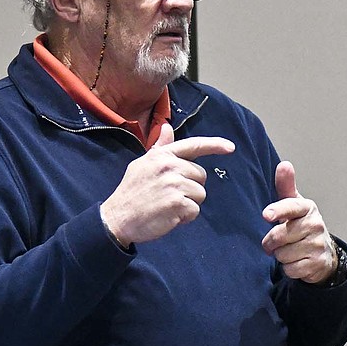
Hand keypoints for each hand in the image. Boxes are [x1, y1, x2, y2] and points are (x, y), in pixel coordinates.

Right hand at [100, 123, 233, 245]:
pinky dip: (185, 217)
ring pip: (200, 194)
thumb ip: (160, 147)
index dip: (215, 145)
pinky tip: (169, 216)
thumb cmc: (132, 192)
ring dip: (188, 203)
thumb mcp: (143, 164)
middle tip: (168, 194)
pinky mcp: (177, 203)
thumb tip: (168, 127)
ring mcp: (174, 184)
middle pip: (201, 176)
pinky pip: (195, 210)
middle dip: (190, 187)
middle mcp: (170, 166)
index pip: (194, 145)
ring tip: (167, 205)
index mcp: (162, 155)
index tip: (230, 147)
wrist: (117, 218)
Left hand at [261, 161, 335, 283]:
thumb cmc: (302, 224)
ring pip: (283, 254)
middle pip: (280, 235)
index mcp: (308, 208)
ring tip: (288, 249)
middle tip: (273, 241)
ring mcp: (318, 245)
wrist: (324, 252)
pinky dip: (288, 267)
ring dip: (280, 255)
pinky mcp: (317, 263)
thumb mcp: (294, 205)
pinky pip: (291, 268)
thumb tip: (284, 165)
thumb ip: (286, 186)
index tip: (266, 214)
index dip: (278, 211)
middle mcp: (315, 225)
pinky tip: (296, 261)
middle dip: (271, 242)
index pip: (291, 207)